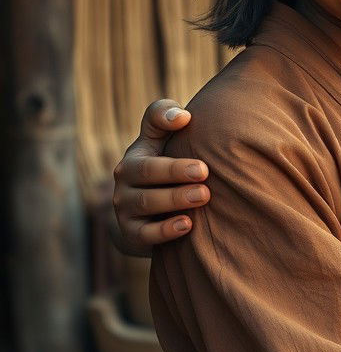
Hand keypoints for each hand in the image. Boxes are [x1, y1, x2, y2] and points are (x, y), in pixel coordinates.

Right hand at [112, 98, 208, 253]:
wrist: (153, 217)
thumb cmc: (169, 170)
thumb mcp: (166, 142)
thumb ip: (169, 119)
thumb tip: (182, 116)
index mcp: (137, 154)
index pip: (149, 130)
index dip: (163, 122)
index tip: (187, 121)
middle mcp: (125, 179)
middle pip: (146, 170)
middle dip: (175, 170)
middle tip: (204, 171)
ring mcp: (125, 207)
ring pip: (146, 202)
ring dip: (176, 198)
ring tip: (204, 195)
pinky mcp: (132, 233)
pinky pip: (145, 234)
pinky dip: (166, 230)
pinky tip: (188, 225)